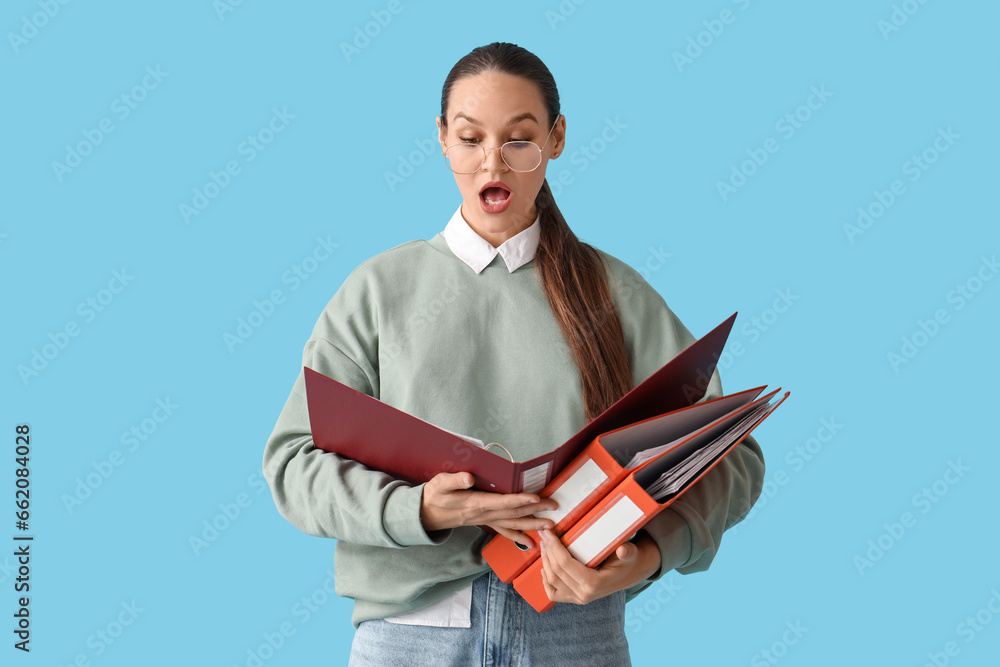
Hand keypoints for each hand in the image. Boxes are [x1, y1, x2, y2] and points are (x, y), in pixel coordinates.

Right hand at [420, 472, 557, 538]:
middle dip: (535, 511)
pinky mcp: (485, 522)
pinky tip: (530, 542)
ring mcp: (485, 520)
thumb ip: (454, 480)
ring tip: (550, 525)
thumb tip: (469, 477)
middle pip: (513, 513)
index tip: (536, 498)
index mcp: (475, 503)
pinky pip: (504, 530)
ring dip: (532, 524)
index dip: (519, 500)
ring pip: (512, 523)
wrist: (425, 514)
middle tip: (554, 508)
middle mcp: (483, 514)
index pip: (502, 502)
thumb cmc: (433, 496)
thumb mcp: (439, 484)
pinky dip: (518, 536)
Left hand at [539, 528, 660, 604]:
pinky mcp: (575, 599)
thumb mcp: (629, 554)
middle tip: (544, 534)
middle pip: (556, 571)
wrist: (629, 574)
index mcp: (594, 584)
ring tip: (544, 544)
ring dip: (544, 561)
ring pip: (551, 581)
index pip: (565, 564)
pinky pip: (553, 594)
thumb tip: (623, 550)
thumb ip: (627, 552)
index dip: (554, 546)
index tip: (548, 531)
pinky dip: (546, 581)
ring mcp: (578, 599)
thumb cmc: (627, 560)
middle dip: (547, 550)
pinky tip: (544, 567)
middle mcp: (584, 595)